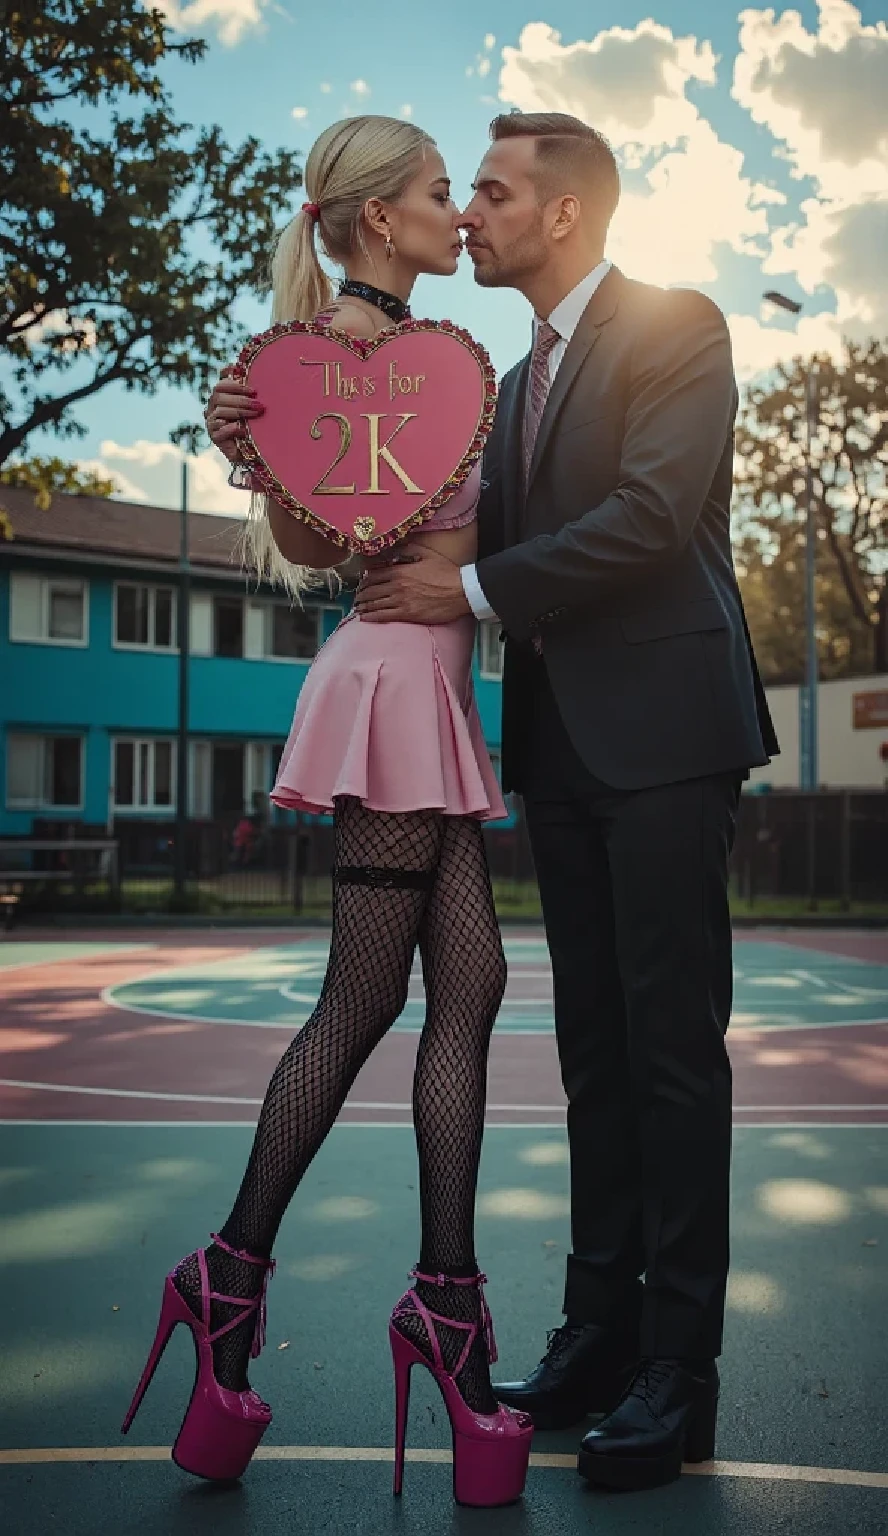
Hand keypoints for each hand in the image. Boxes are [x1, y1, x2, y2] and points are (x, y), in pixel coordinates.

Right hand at [204, 366, 264, 462]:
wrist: (250, 451)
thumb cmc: (252, 426)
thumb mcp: (251, 407)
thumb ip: (248, 393)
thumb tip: (244, 372)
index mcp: (220, 398)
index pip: (221, 385)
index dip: (235, 385)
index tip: (253, 390)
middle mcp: (213, 408)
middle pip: (219, 397)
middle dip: (241, 400)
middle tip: (258, 404)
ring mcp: (211, 422)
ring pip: (220, 411)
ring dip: (240, 411)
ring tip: (256, 414)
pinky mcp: (214, 436)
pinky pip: (219, 429)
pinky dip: (232, 428)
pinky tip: (243, 430)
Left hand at [354, 545, 471, 623]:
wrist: (461, 590)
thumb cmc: (446, 572)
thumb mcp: (426, 554)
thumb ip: (408, 550)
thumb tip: (396, 549)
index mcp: (400, 570)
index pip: (374, 575)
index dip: (364, 580)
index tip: (361, 584)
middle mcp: (397, 585)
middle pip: (371, 590)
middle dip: (361, 595)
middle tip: (356, 598)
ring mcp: (401, 601)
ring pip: (374, 604)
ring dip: (363, 606)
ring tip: (357, 608)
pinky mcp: (407, 614)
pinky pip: (383, 616)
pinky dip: (371, 617)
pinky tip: (364, 618)